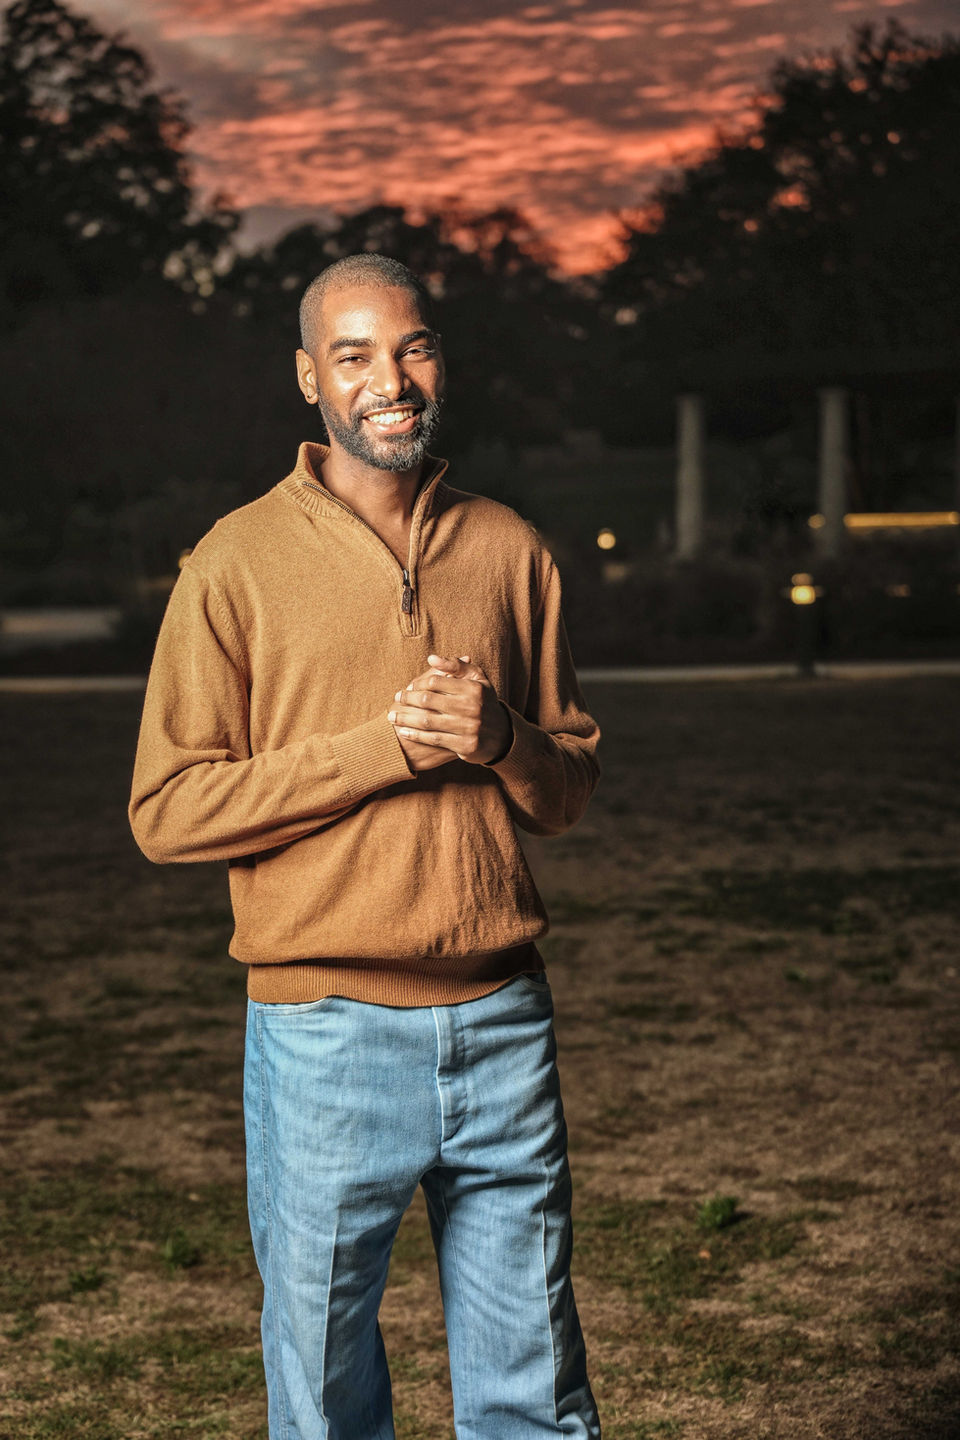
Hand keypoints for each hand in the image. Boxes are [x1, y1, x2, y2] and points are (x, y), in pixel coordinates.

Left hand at [388, 654, 512, 769]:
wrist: (501, 735)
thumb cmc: (483, 702)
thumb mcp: (477, 679)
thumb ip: (456, 666)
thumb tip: (431, 658)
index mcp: (474, 688)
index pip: (435, 682)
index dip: (417, 683)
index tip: (408, 686)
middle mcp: (472, 707)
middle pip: (428, 701)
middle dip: (407, 699)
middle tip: (396, 698)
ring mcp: (469, 728)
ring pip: (427, 721)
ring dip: (405, 718)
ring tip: (392, 716)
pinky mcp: (465, 745)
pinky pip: (434, 739)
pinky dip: (416, 735)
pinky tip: (404, 731)